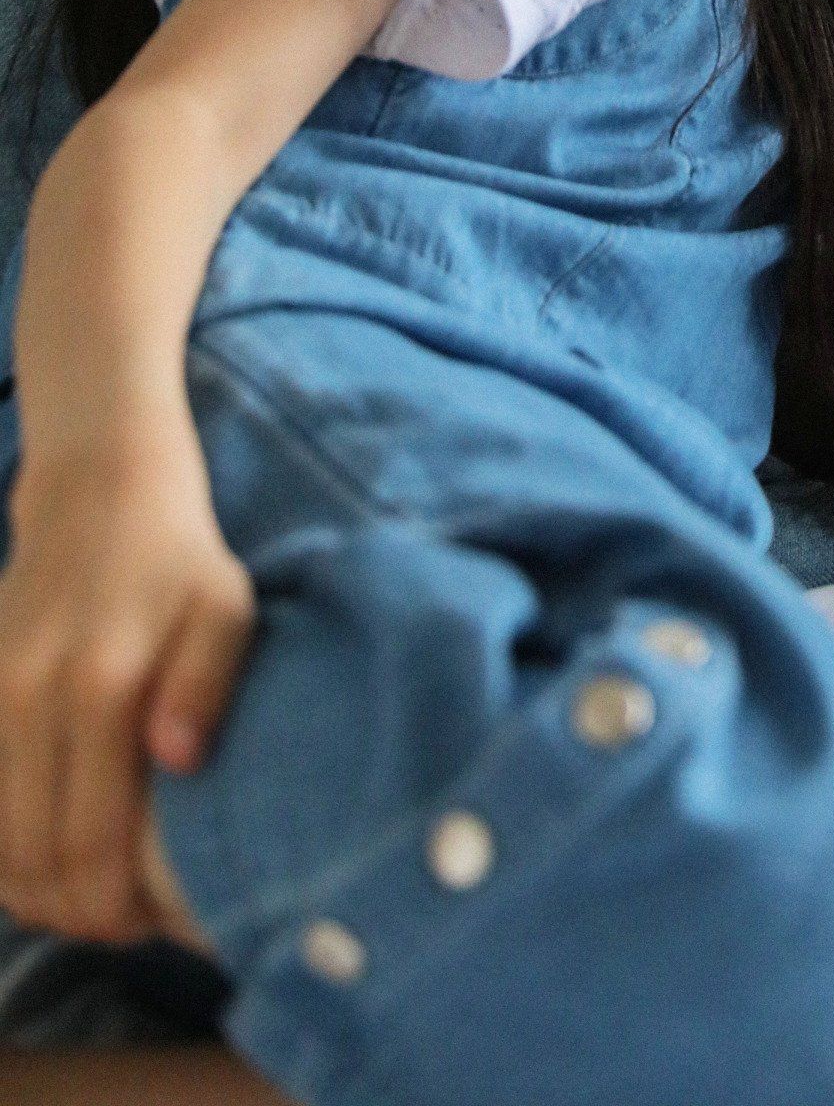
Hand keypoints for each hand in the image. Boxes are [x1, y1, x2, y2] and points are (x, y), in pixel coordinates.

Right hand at [0, 432, 254, 941]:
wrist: (97, 493)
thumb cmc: (179, 560)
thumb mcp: (225, 606)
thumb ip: (207, 683)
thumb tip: (178, 761)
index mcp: (100, 688)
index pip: (90, 843)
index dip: (118, 907)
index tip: (158, 925)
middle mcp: (28, 702)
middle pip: (34, 862)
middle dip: (81, 915)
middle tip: (131, 927)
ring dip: (37, 895)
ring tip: (93, 903)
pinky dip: (5, 856)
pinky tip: (48, 863)